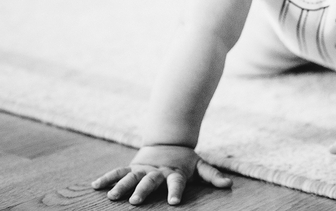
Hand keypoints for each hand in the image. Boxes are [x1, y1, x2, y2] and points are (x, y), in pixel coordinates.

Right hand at [91, 145, 231, 205]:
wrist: (169, 142)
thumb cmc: (186, 160)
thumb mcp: (200, 166)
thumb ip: (213, 176)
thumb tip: (229, 185)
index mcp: (175, 172)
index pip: (176, 182)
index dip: (176, 191)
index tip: (173, 202)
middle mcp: (158, 171)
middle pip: (150, 181)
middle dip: (143, 191)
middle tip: (135, 201)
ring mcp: (144, 168)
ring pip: (132, 177)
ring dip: (122, 186)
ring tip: (113, 197)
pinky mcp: (133, 166)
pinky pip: (119, 172)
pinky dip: (108, 178)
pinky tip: (95, 186)